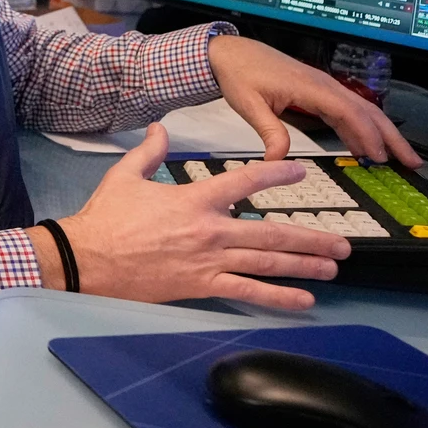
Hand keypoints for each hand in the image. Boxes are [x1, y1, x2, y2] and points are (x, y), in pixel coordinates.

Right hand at [48, 123, 350, 309]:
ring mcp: (208, 261)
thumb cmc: (105, 218)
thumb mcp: (125, 175)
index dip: (276, 176)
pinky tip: (304, 301)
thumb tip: (159, 127)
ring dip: (304, 265)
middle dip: (310, 238)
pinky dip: (278, 297)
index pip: (245, 182)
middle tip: (341, 243)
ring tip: (332, 267)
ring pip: (267, 262)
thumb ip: (148, 151)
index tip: (300, 174)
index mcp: (193, 200)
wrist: (86, 258)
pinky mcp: (200, 285)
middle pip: (271, 232)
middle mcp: (210, 230)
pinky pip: (247, 291)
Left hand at [208, 34, 419, 164]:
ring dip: (381, 133)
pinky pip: (346, 110)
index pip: (350, 112)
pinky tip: (363, 145)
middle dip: (391, 136)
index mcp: (311, 86)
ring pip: (360, 110)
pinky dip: (359, 128)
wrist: (230, 52)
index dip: (368, 135)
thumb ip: (268, 131)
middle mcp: (323, 85)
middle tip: (411, 160)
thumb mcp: (248, 104)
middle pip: (367, 111)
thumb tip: (277, 160)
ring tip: (396, 157)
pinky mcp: (316, 90)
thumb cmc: (239, 72)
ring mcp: (322, 87)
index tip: (380, 157)